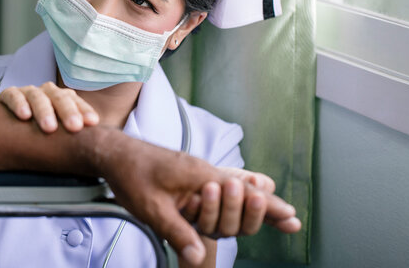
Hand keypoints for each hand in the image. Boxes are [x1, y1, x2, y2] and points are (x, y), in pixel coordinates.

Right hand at [0, 82, 98, 132]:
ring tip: (49, 128)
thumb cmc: (45, 133)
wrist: (11, 128)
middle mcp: (48, 93)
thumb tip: (102, 149)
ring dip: (44, 111)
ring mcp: (29, 92)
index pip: (77, 102)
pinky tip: (24, 116)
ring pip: (38, 96)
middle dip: (68, 112)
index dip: (85, 111)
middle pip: (60, 98)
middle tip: (74, 127)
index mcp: (64, 99)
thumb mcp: (62, 133)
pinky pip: (13, 95)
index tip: (93, 123)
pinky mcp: (9, 95)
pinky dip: (19, 104)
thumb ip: (78, 137)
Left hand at [97, 131, 299, 265]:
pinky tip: (242, 196)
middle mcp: (204, 172)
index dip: (270, 206)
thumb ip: (179, 232)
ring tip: (273, 212)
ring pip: (234, 189)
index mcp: (201, 176)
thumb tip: (198, 258)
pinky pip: (220, 186)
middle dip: (262, 209)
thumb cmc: (131, 175)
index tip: (293, 217)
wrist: (115, 152)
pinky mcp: (189, 176)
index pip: (245, 192)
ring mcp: (197, 173)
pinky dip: (234, 197)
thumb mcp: (152, 208)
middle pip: (245, 192)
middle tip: (288, 218)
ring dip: (247, 205)